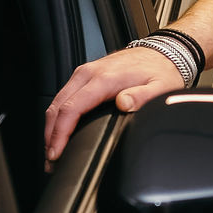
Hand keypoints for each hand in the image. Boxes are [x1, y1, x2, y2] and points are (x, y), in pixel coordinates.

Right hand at [43, 47, 185, 162]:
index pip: (72, 108)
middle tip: (52, 159)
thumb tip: (124, 103)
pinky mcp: (84, 75)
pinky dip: (58, 116)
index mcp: (104, 79)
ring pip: (57, 102)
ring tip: (53, 150)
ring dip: (51, 127)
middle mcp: (88, 74)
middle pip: (57, 107)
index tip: (56, 152)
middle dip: (50, 135)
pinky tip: (61, 130)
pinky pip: (64, 97)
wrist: (161, 52)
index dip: (61, 133)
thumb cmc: (159, 70)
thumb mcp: (159, 87)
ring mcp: (84, 74)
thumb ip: (142, 97)